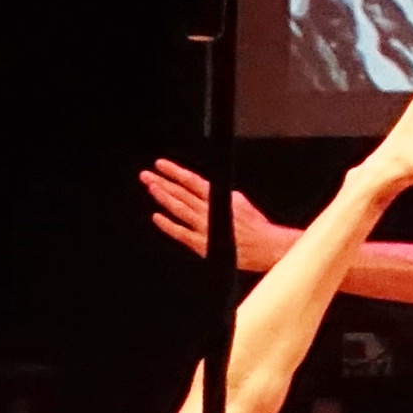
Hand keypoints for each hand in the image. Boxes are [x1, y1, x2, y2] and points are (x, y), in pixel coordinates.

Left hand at [139, 161, 297, 272]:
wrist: (266, 247)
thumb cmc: (255, 226)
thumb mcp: (238, 201)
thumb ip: (219, 194)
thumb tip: (205, 187)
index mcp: (219, 197)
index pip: (192, 180)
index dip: (174, 172)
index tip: (160, 165)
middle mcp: (209, 210)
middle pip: (181, 193)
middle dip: (162, 182)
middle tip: (146, 175)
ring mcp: (204, 227)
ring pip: (179, 209)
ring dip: (164, 197)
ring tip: (151, 188)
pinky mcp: (202, 244)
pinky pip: (181, 233)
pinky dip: (168, 225)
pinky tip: (157, 217)